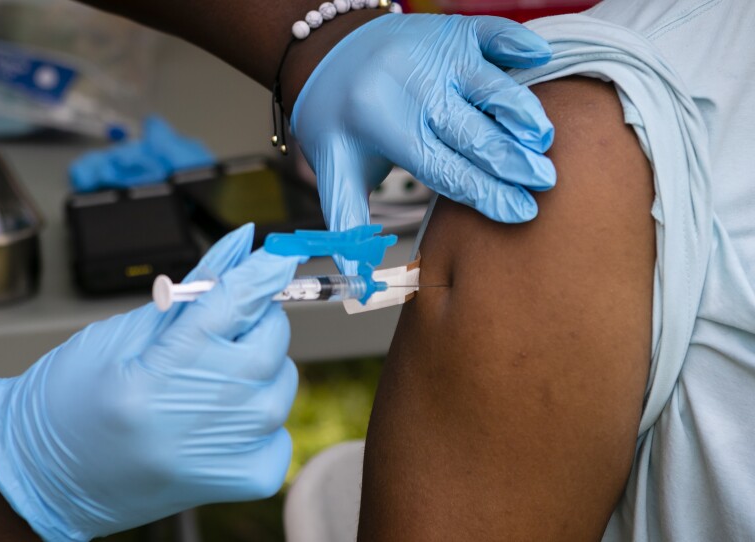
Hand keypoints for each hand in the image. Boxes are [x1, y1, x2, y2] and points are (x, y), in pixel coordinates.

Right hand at [0, 224, 300, 540]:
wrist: (49, 479)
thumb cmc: (71, 402)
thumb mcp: (122, 333)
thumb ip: (192, 292)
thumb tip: (241, 248)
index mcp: (158, 373)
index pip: (236, 302)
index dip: (263, 270)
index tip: (277, 255)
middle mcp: (200, 417)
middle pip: (271, 338)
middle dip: (252, 321)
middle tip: (214, 333)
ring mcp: (228, 454)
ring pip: (282, 381)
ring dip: (256, 371)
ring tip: (203, 385)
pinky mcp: (246, 479)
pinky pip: (280, 428)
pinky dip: (259, 418)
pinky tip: (216, 422)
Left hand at [290, 14, 555, 272]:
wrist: (326, 52)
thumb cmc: (337, 121)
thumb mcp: (334, 171)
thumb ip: (348, 223)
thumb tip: (360, 283)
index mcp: (380, 124)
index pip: (442, 166)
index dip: (484, 192)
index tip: (519, 213)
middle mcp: (409, 85)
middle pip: (471, 130)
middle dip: (510, 160)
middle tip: (544, 183)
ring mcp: (432, 51)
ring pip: (488, 84)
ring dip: (521, 111)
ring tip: (545, 140)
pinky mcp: (449, 28)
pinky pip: (491, 32)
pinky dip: (517, 42)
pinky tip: (541, 58)